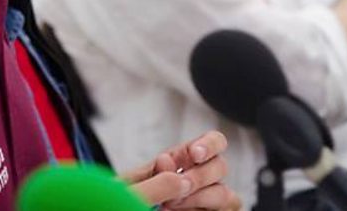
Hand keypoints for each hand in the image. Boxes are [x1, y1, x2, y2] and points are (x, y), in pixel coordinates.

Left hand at [123, 131, 239, 209]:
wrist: (119, 209)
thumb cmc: (119, 203)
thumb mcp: (131, 188)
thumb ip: (154, 179)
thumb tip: (181, 178)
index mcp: (181, 161)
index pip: (213, 142)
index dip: (210, 144)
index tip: (194, 154)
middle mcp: (196, 180)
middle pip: (221, 166)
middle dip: (199, 177)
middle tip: (172, 192)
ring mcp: (205, 203)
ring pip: (227, 195)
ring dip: (202, 199)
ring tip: (171, 207)